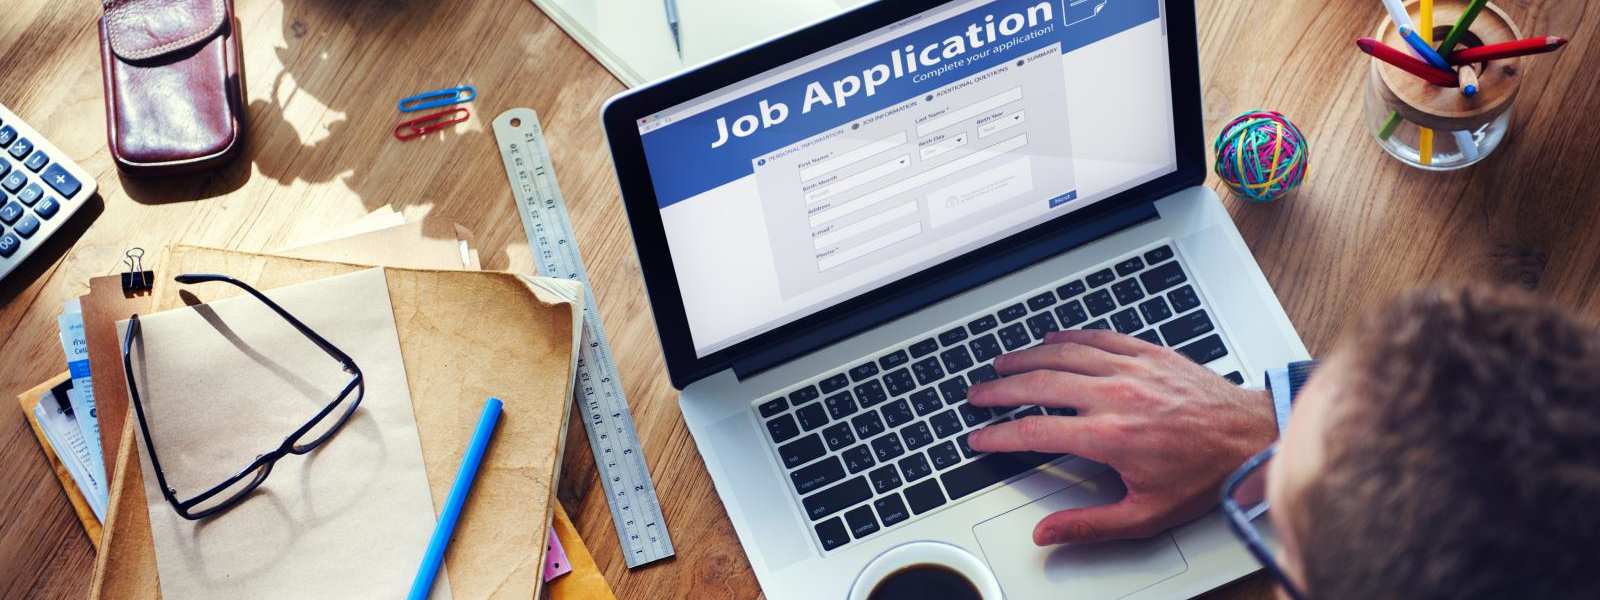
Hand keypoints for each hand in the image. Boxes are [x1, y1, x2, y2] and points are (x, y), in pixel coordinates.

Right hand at [966, 329, 1276, 545]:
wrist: (1251, 438)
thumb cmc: (1205, 475)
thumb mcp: (1147, 515)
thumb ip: (1090, 525)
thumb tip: (1047, 533)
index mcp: (1109, 436)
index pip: (1034, 431)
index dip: (999, 435)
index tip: (980, 438)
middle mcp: (1115, 396)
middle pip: (1038, 384)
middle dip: (999, 390)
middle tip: (977, 395)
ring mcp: (1131, 369)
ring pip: (1062, 354)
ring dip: (1025, 358)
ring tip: (1001, 365)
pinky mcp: (1148, 353)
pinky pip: (1096, 337)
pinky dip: (1067, 337)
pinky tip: (1050, 339)